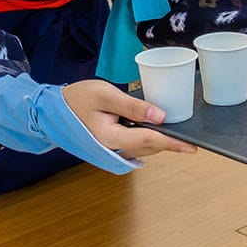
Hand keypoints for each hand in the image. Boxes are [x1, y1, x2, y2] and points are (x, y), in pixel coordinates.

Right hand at [62, 79, 195, 158]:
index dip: (172, 143)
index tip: (192, 146)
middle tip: (190, 135)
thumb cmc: (78, 98)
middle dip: (170, 141)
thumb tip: (160, 116)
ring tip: (176, 131)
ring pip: (144, 148)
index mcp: (111, 138)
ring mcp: (112, 151)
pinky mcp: (113, 148)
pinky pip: (136, 145)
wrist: (54, 111)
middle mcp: (113, 150)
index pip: (149, 141)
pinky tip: (154, 127)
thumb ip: (132, 106)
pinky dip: (148, 138)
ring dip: (160, 140)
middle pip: (150, 147)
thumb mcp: (105, 94)